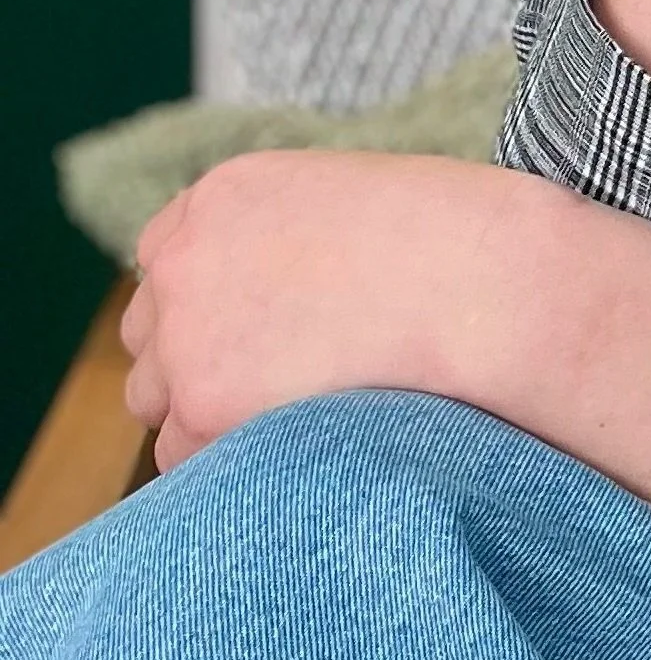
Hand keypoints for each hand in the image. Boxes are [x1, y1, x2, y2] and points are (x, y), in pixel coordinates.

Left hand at [119, 149, 536, 469]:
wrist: (490, 291)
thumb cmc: (458, 246)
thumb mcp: (353, 202)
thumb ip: (286, 240)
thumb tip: (272, 304)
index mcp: (222, 196)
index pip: (167, 261)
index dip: (214, 302)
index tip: (260, 330)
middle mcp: (185, 261)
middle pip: (152, 332)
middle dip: (202, 357)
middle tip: (282, 380)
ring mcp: (185, 337)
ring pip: (161, 400)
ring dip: (211, 412)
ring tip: (299, 418)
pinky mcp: (204, 409)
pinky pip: (186, 459)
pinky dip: (232, 462)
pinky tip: (300, 448)